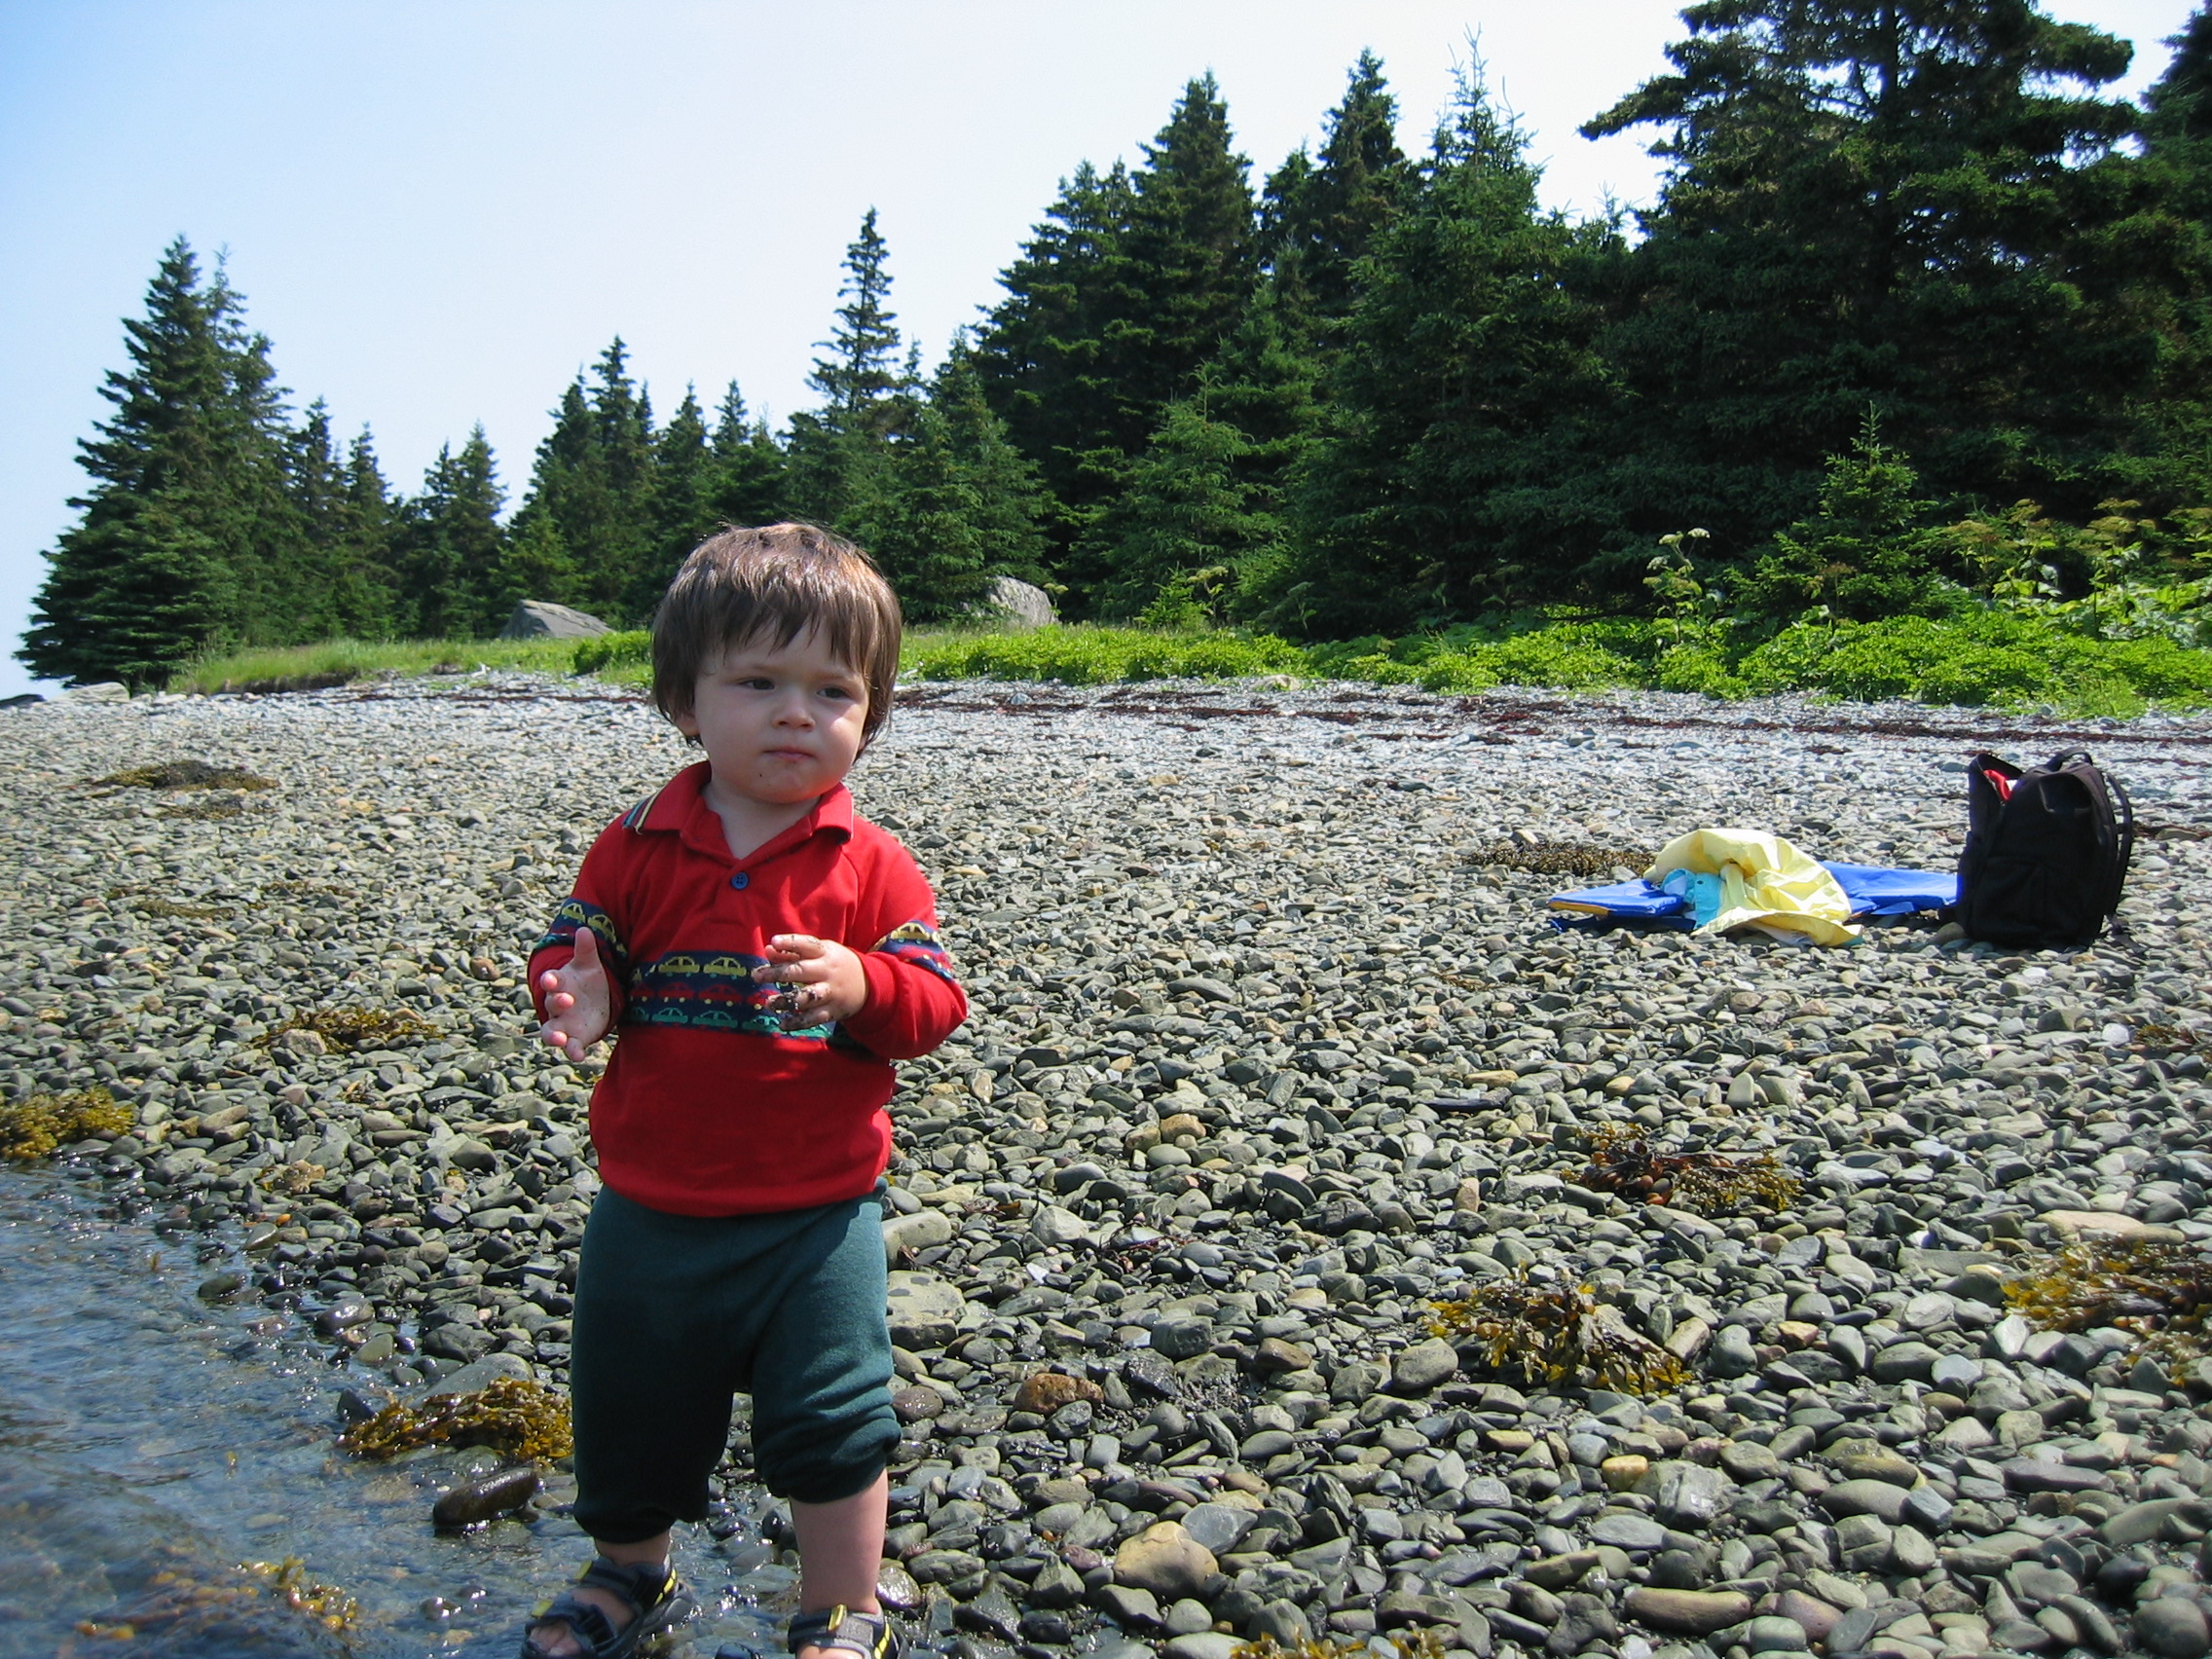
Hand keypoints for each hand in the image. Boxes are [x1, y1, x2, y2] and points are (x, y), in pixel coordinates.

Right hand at [538, 925, 612, 1060]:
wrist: (594, 1001)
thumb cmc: (587, 980)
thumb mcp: (589, 964)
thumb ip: (586, 950)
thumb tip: (585, 929)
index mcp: (560, 983)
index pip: (551, 981)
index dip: (550, 980)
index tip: (550, 979)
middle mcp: (558, 1005)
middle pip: (552, 1005)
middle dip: (557, 1003)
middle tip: (566, 1000)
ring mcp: (564, 1023)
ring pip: (552, 1031)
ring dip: (554, 1035)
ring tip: (560, 1039)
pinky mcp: (575, 1038)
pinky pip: (571, 1047)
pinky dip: (573, 1051)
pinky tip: (579, 1056)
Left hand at [753, 934, 868, 1028]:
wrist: (869, 985)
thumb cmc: (834, 965)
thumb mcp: (819, 953)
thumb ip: (792, 952)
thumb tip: (768, 950)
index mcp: (825, 953)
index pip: (807, 944)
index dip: (790, 942)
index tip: (773, 942)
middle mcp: (828, 971)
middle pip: (801, 972)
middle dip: (777, 974)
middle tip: (756, 976)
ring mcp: (831, 992)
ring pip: (807, 997)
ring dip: (787, 1001)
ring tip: (769, 1003)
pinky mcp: (832, 1011)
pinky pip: (813, 1019)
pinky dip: (797, 1023)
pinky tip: (782, 1023)